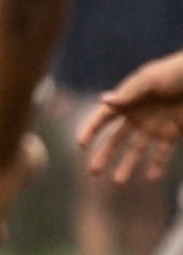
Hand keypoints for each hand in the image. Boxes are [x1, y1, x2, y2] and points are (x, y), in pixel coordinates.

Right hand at [78, 51, 182, 183]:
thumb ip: (128, 93)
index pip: (103, 117)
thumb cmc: (174, 72)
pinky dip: (157, 165)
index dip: (91, 130)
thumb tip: (103, 100)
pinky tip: (151, 178)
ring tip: (118, 182)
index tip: (81, 144)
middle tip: (93, 172)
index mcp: (127, 100)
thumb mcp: (150, 80)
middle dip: (104, 155)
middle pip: (116, 139)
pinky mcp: (172, 132)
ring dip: (128, 166)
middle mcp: (137, 116)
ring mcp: (154, 126)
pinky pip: (162, 152)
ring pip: (137, 150)